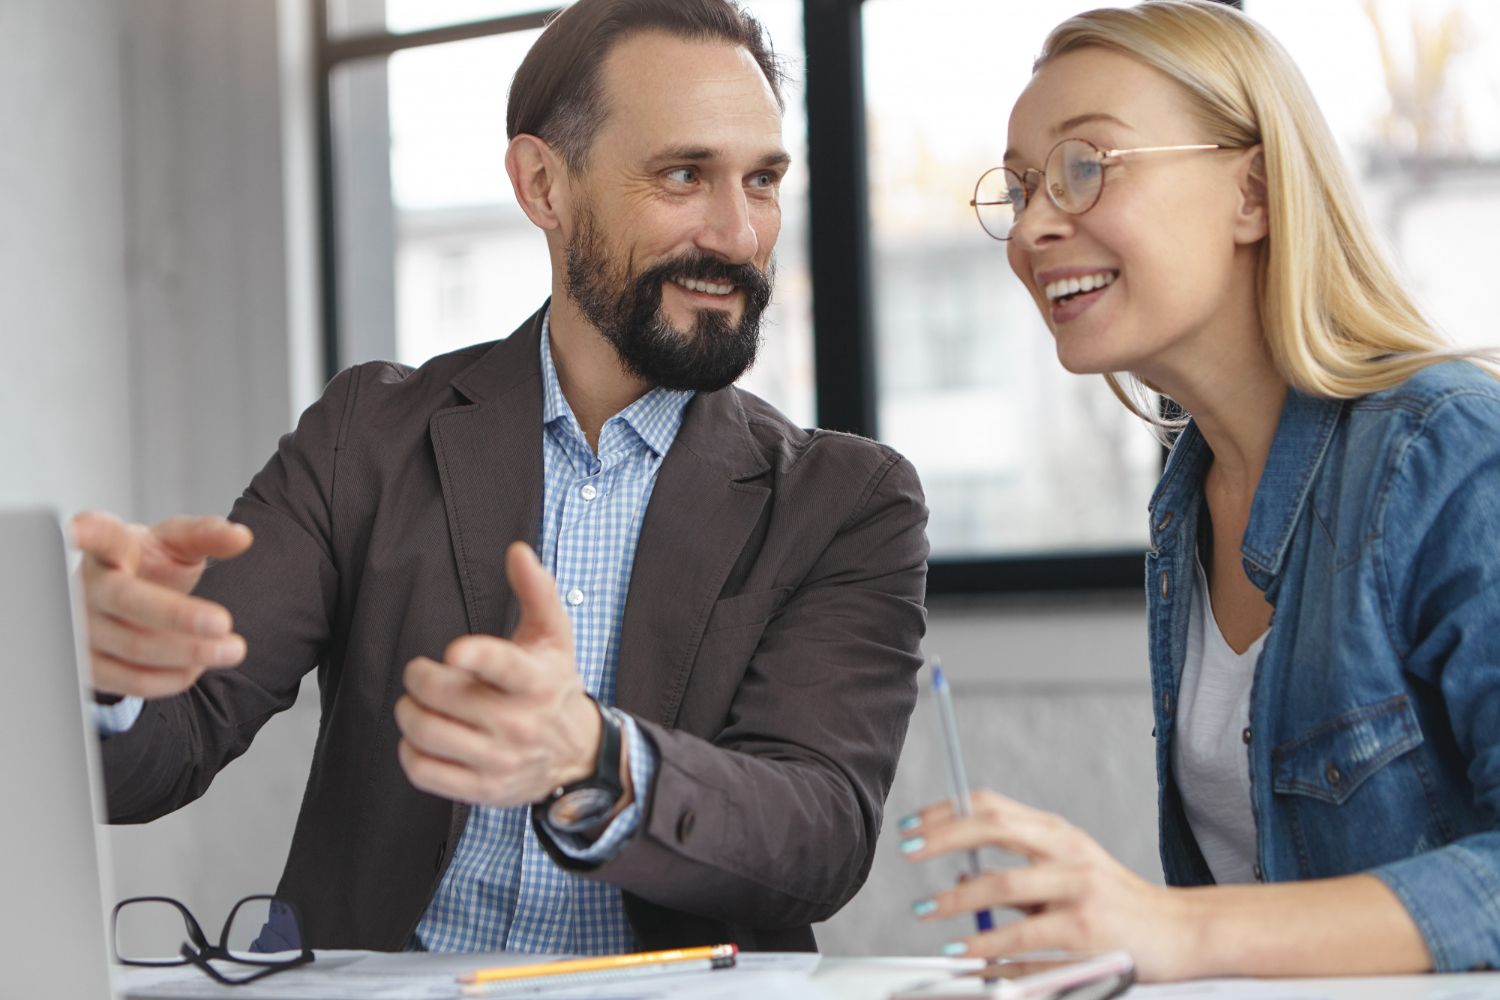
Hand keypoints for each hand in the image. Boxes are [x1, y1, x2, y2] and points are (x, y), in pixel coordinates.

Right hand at [71, 511, 252, 698]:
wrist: (131, 601)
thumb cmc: (150, 566)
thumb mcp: (179, 544)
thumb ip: (208, 535)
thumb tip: (241, 536)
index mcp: (111, 548)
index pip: (99, 536)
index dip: (86, 532)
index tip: (77, 529)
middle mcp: (88, 587)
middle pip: (127, 601)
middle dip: (179, 615)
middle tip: (224, 624)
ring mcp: (83, 628)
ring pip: (134, 647)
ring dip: (190, 652)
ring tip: (231, 649)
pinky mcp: (90, 665)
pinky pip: (132, 681)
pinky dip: (174, 677)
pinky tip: (198, 665)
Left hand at [395, 542, 608, 806]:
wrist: (577, 754)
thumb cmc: (552, 685)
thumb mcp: (554, 636)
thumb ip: (536, 590)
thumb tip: (517, 550)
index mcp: (538, 681)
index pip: (506, 668)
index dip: (479, 658)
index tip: (454, 651)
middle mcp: (520, 724)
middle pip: (447, 697)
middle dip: (419, 677)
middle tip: (420, 673)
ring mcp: (500, 761)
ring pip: (428, 733)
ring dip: (408, 712)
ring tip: (416, 702)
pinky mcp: (482, 790)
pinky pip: (424, 771)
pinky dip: (409, 750)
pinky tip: (420, 736)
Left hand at [901, 790, 1195, 980]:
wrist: (1182, 931)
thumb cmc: (1117, 904)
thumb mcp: (1067, 872)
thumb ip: (1018, 870)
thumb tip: (961, 871)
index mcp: (1056, 832)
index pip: (989, 805)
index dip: (944, 812)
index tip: (910, 826)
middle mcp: (1067, 850)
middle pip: (992, 826)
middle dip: (941, 836)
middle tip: (907, 852)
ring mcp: (1079, 888)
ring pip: (1004, 885)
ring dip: (957, 898)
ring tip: (927, 911)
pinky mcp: (1087, 930)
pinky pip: (1026, 939)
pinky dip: (989, 947)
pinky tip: (966, 954)